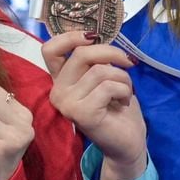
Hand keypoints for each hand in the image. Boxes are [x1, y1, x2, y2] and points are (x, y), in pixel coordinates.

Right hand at [41, 31, 147, 179]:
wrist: (126, 142)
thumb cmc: (117, 107)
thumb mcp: (105, 76)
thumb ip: (96, 60)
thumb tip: (99, 37)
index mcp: (60, 80)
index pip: (50, 50)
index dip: (70, 37)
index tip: (94, 37)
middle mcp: (58, 91)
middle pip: (82, 54)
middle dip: (112, 53)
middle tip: (129, 63)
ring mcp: (66, 103)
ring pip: (100, 71)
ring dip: (123, 77)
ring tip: (125, 91)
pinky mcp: (81, 113)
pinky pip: (108, 86)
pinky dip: (124, 90)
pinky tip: (123, 102)